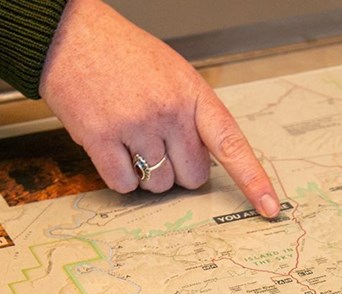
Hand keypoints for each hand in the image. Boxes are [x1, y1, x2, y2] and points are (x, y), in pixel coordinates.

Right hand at [39, 0, 279, 215]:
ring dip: (147, 174)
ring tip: (132, 139)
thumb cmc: (124, 56)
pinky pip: (125, 184)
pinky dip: (121, 176)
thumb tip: (205, 161)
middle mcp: (169, 111)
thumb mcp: (174, 74)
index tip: (270, 207)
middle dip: (179, 170)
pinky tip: (113, 148)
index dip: (253, 180)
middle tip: (159, 144)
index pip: (232, 144)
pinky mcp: (102, 139)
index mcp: (193, 95)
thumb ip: (194, 114)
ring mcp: (136, 125)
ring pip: (159, 185)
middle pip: (193, 177)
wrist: (72, 37)